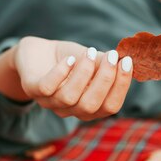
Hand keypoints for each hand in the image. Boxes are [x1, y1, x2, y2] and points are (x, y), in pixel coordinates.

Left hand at [11, 36, 133, 120]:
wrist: (36, 51)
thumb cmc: (68, 58)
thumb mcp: (91, 59)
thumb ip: (106, 63)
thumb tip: (125, 60)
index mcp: (89, 106)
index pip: (110, 106)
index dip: (121, 86)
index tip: (127, 62)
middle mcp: (70, 109)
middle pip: (90, 106)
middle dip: (104, 80)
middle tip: (111, 56)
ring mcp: (49, 102)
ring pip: (69, 97)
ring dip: (84, 73)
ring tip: (89, 52)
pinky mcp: (32, 89)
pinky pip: (47, 87)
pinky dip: (60, 73)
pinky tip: (69, 59)